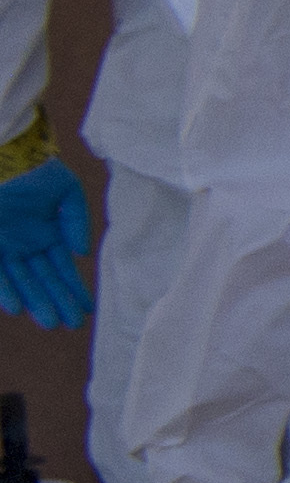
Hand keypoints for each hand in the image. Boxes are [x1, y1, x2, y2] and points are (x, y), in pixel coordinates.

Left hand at [0, 159, 87, 329]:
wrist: (3, 156)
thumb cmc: (34, 170)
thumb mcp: (66, 191)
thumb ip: (76, 222)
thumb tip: (80, 253)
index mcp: (48, 234)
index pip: (63, 269)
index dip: (75, 289)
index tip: (87, 310)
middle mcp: (26, 246)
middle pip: (44, 280)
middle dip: (57, 303)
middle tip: (70, 326)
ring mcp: (5, 247)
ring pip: (22, 282)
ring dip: (35, 302)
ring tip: (49, 323)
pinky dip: (5, 290)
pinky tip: (17, 308)